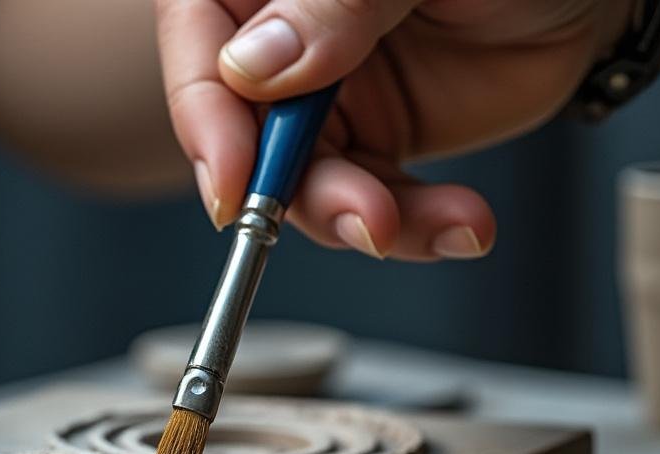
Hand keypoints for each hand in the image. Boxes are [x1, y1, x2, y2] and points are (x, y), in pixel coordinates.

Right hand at [157, 0, 631, 259]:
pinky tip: (460, 220)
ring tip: (414, 224)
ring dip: (360, 217)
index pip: (198, 45)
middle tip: (358, 216)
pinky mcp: (374, 140)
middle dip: (296, 191)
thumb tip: (253, 65)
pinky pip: (371, 201)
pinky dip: (413, 226)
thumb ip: (333, 4)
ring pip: (304, 182)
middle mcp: (280, 40)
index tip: (233, 179)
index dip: (204, 118)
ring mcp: (325, 96)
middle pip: (245, 132)